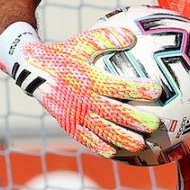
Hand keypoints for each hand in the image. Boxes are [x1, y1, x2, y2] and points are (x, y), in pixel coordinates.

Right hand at [18, 27, 160, 157]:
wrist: (32, 69)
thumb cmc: (65, 53)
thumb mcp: (84, 41)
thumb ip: (108, 38)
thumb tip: (132, 37)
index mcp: (89, 79)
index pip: (118, 85)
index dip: (137, 88)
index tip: (157, 90)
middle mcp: (83, 99)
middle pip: (114, 112)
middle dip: (136, 120)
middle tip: (156, 125)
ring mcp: (75, 114)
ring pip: (102, 130)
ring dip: (122, 138)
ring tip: (141, 145)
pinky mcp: (68, 123)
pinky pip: (85, 138)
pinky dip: (99, 146)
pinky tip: (114, 153)